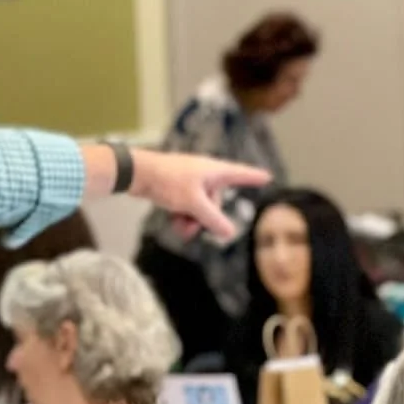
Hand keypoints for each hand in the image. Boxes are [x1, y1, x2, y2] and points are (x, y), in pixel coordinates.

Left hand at [128, 151, 270, 242]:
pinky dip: (183, 216)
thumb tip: (230, 232)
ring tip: (180, 226)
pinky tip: (174, 223)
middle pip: (216, 201)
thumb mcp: (194, 203)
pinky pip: (187, 206)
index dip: (253, 177)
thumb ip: (213, 218)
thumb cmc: (167, 181)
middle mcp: (204, 174)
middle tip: (192, 224)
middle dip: (206, 217)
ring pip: (200, 207)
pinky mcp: (176, 188)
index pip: (240, 174)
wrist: (136, 173)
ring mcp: (190, 181)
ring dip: (192, 220)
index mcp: (213, 171)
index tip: (268, 176)